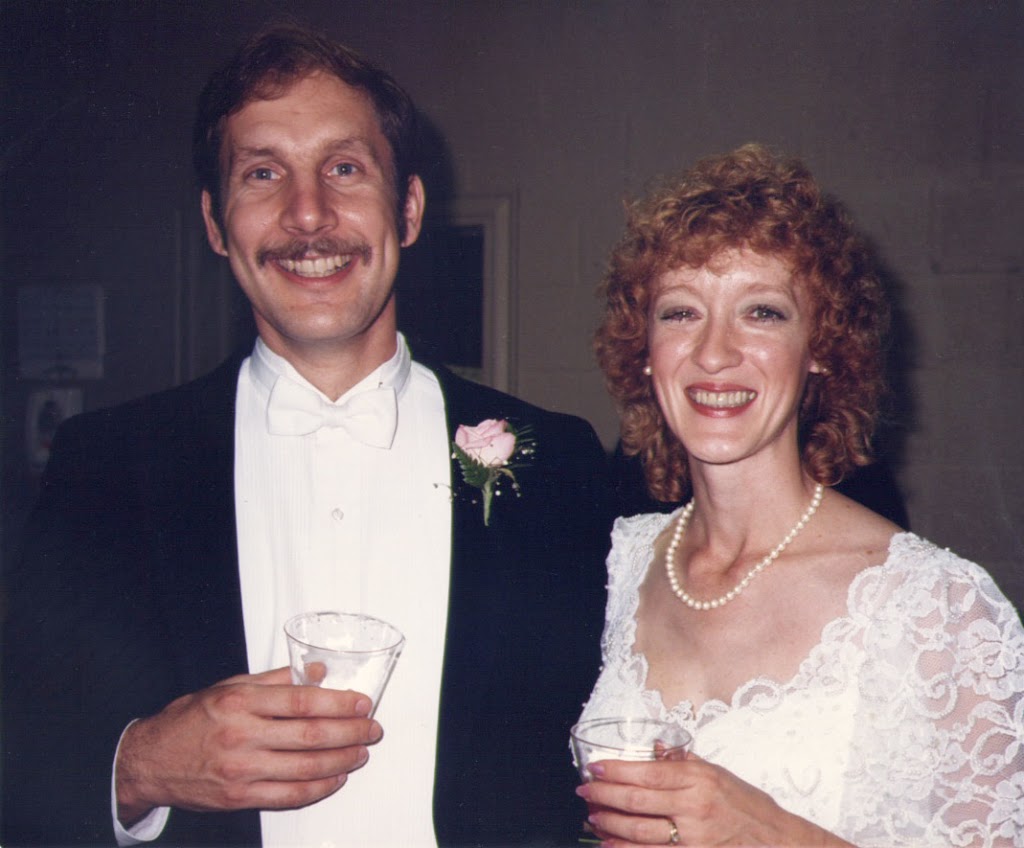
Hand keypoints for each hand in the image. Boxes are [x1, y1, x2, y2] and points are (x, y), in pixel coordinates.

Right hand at [115, 667, 381, 825]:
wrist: (149, 760)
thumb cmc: (191, 719)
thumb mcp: (230, 687)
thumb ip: (276, 679)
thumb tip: (319, 672)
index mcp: (240, 702)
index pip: (302, 701)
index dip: (339, 703)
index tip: (363, 703)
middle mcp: (241, 736)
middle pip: (311, 735)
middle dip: (351, 732)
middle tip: (373, 729)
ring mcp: (241, 770)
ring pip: (306, 768)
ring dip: (342, 761)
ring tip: (362, 753)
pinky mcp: (240, 797)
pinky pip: (290, 796)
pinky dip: (319, 788)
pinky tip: (335, 778)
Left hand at [576, 753, 852, 846]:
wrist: (777, 841)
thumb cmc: (747, 805)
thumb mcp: (717, 773)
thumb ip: (682, 761)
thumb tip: (652, 747)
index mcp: (697, 779)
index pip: (646, 771)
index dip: (615, 770)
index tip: (594, 767)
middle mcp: (693, 807)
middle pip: (636, 801)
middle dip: (603, 796)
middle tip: (583, 791)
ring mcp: (692, 837)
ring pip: (638, 832)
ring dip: (608, 824)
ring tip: (592, 817)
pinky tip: (609, 844)